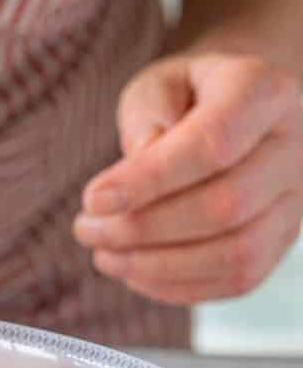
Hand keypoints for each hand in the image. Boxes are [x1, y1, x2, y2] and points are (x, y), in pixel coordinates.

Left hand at [74, 52, 302, 304]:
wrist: (244, 112)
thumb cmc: (190, 96)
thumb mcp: (160, 82)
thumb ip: (148, 113)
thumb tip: (141, 160)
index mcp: (264, 93)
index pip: (213, 144)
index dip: (149, 179)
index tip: (92, 199)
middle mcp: (297, 148)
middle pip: (227, 207)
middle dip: (144, 228)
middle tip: (85, 229)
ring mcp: (298, 199)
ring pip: (238, 253)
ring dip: (157, 266)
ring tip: (104, 255)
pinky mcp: (285, 239)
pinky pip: (239, 279)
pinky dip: (178, 286)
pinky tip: (134, 272)